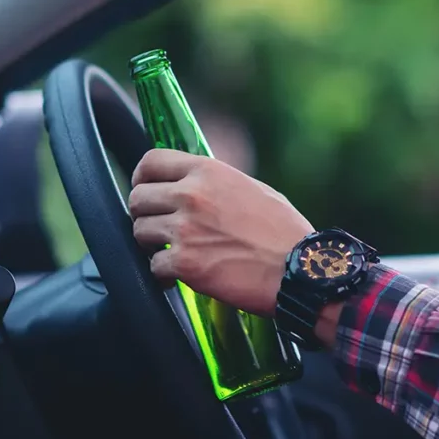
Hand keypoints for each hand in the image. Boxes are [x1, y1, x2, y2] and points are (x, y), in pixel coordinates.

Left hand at [129, 149, 313, 316]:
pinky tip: (179, 277)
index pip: (151, 161)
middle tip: (159, 230)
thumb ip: (217, 184)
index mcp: (208, 171)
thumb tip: (196, 186)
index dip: (143, 177)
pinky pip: (154, 266)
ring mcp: (185, 229)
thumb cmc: (286, 233)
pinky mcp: (185, 263)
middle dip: (145, 216)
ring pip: (140, 232)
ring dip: (152, 246)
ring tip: (173, 254)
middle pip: (138, 198)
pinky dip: (164, 275)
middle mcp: (192, 195)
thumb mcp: (253, 189)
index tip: (145, 190)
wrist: (300, 270)